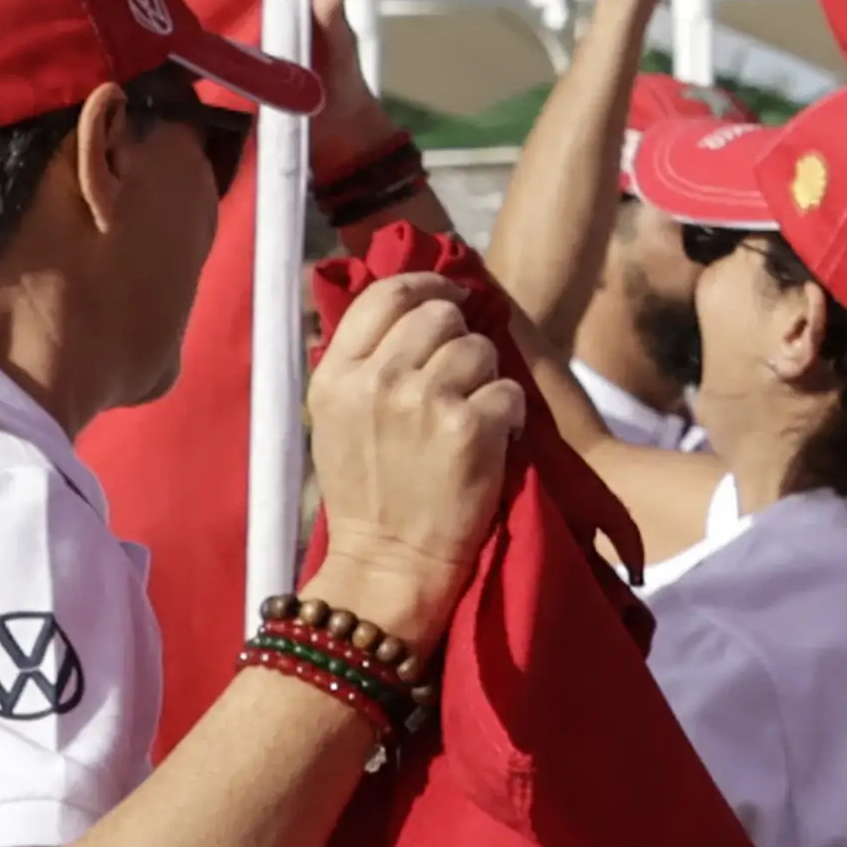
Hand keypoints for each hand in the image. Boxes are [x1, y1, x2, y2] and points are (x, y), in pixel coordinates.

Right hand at [293, 271, 532, 641]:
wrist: (389, 563)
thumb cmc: (366, 492)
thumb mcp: (336, 418)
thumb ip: (360, 361)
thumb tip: (399, 302)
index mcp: (336, 375)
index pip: (385, 294)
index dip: (425, 284)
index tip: (449, 296)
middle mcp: (377, 380)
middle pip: (439, 314)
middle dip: (458, 340)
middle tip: (459, 379)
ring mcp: (424, 402)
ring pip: (479, 348)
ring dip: (486, 378)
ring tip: (471, 415)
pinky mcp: (470, 428)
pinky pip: (508, 390)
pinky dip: (510, 414)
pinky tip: (495, 439)